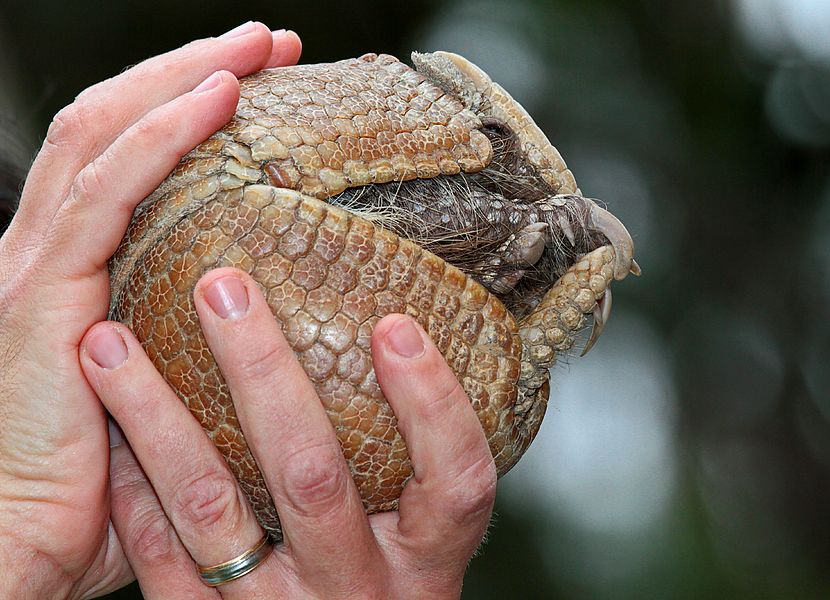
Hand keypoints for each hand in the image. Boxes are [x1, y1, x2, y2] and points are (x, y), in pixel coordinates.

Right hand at [0, 23, 301, 598]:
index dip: (188, 109)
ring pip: (107, 134)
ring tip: (254, 48)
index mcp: (80, 270)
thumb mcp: (169, 396)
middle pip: (116, 126)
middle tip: (268, 45)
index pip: (129, 159)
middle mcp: (52, 250)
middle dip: (192, 70)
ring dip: (184, 78)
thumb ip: (206, 348)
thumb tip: (292, 325)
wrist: (22, 546)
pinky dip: (161, 133)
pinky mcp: (42, 290)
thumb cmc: (105, 488)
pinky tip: (217, 100)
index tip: (264, 83)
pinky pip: (107, 189)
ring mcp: (39, 263)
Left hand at [80, 269, 496, 598]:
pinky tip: (112, 425)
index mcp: (427, 559)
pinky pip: (162, 560)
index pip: (454, 479)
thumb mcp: (422, 538)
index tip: (394, 324)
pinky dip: (134, 488)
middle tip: (223, 288)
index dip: (431, 403)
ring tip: (114, 341)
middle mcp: (358, 588)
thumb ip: (419, 465)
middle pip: (311, 475)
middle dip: (262, 370)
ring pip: (211, 510)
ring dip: (157, 416)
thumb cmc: (387, 583)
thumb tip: (405, 336)